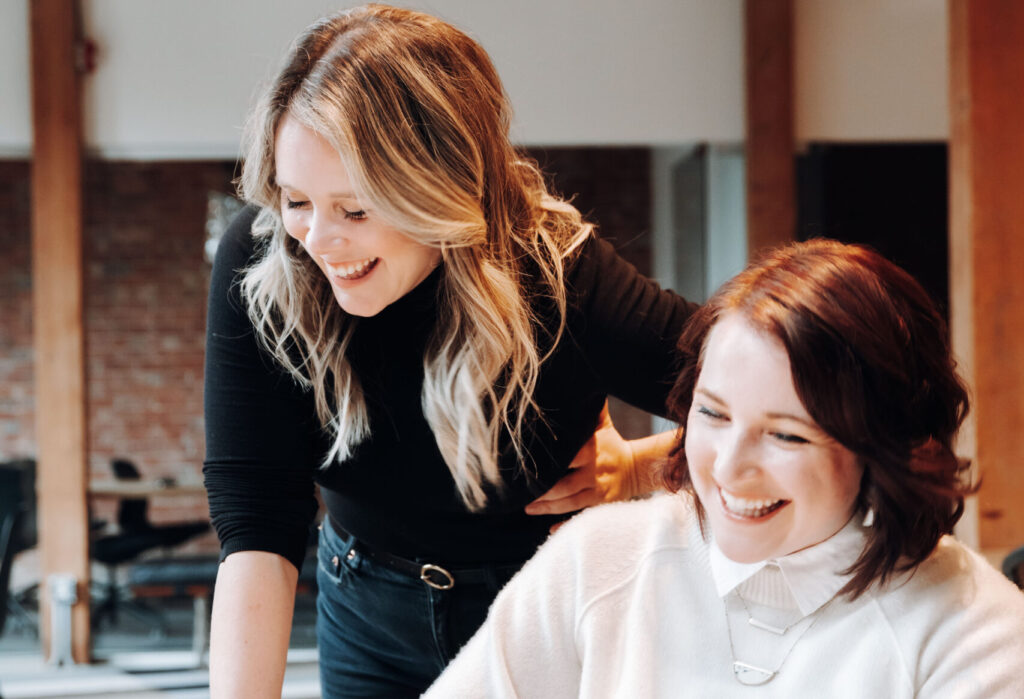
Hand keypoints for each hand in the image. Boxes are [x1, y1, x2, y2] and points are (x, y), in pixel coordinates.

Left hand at [524, 401, 638, 526]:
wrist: (638, 468)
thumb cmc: (612, 444)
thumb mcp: (603, 425)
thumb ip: (590, 410)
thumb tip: (579, 382)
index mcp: (592, 451)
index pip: (567, 456)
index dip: (549, 462)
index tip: (528, 464)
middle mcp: (594, 472)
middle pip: (565, 485)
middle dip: (543, 491)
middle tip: (522, 492)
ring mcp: (597, 491)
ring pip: (569, 503)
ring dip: (548, 508)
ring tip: (527, 508)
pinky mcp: (600, 506)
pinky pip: (581, 516)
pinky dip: (567, 525)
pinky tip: (551, 531)